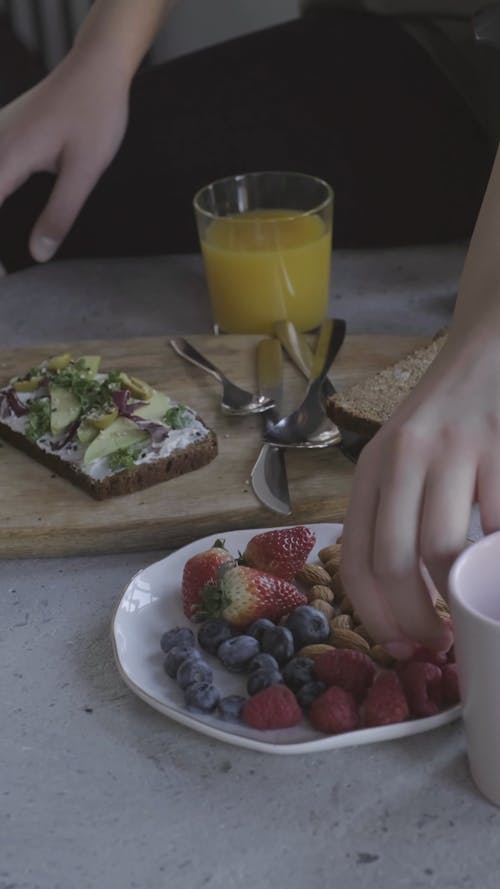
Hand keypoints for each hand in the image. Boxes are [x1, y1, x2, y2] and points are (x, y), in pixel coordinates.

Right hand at [0, 50, 129, 261]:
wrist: (96, 68)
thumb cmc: (94, 114)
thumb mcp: (85, 171)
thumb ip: (60, 214)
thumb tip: (39, 254)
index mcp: (7, 157)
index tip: (1, 280)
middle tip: (5, 276)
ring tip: (6, 263)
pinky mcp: (1, 134)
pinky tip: (5, 212)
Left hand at [340, 328, 499, 657]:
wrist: (486, 352)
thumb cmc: (440, 418)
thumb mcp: (399, 457)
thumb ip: (391, 513)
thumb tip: (397, 598)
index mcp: (372, 468)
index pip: (356, 557)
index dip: (374, 614)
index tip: (396, 645)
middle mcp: (404, 458)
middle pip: (395, 561)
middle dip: (416, 619)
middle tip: (437, 642)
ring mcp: (455, 451)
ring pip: (446, 548)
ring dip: (459, 595)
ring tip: (468, 610)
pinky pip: (497, 523)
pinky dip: (494, 556)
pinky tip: (492, 565)